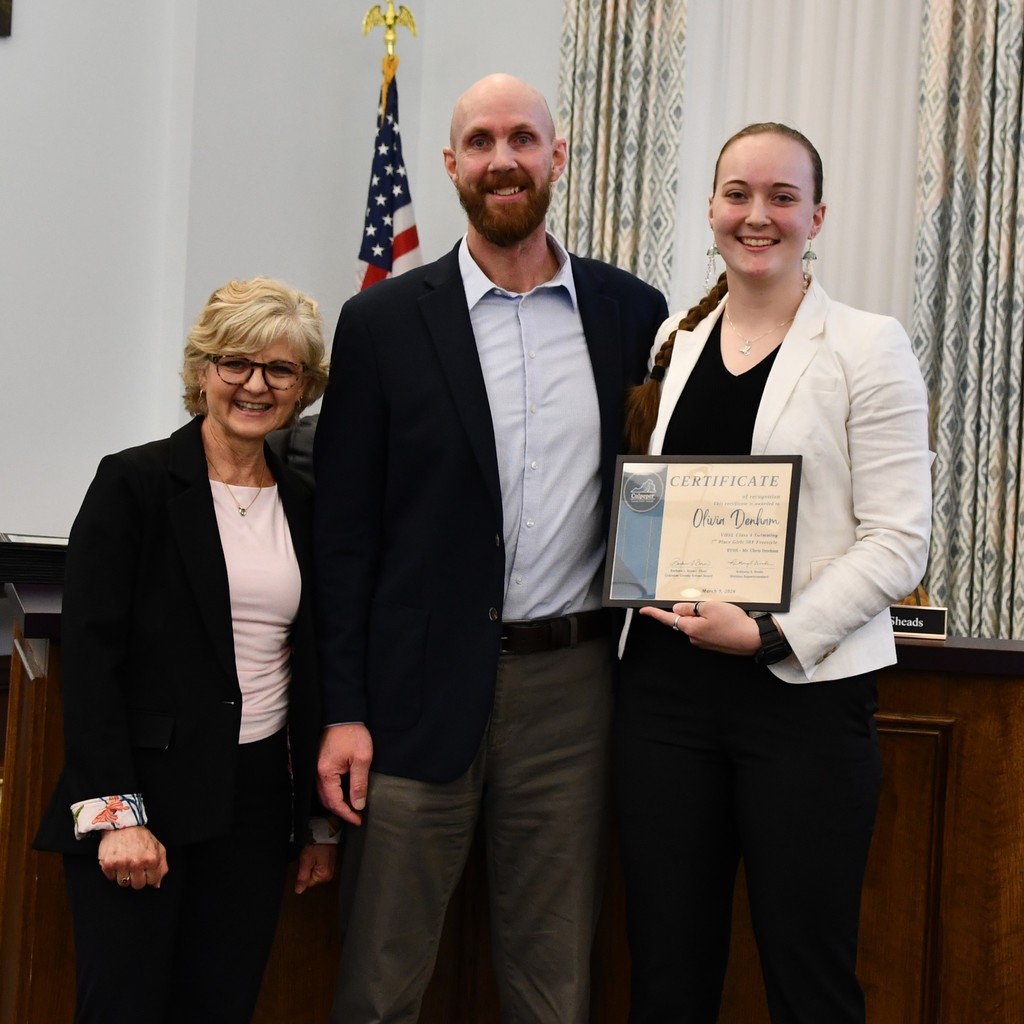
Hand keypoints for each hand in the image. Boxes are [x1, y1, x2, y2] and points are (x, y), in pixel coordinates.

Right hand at [97, 825, 168, 889]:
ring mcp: (122, 864)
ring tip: (126, 863)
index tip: (145, 870)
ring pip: (123, 883)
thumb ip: (162, 866)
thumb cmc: (140, 836)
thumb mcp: (158, 847)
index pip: (152, 881)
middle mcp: (137, 863)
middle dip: (137, 878)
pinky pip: (111, 878)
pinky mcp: (108, 864)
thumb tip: (157, 884)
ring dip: (124, 875)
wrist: (122, 824)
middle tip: (135, 867)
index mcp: (151, 859)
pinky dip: (113, 872)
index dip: (149, 876)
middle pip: (137, 885)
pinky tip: (117, 861)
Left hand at [294, 843, 336, 893]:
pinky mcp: (330, 863)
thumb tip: (298, 890)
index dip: (303, 873)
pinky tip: (316, 855)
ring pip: (315, 872)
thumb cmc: (316, 845)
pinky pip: (319, 867)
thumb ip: (302, 877)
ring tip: (313, 855)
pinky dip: (316, 862)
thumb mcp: (306, 860)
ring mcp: (331, 868)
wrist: (324, 833)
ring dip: (312, 865)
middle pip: (312, 878)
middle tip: (309, 858)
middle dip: (308, 869)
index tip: (305, 862)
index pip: (308, 883)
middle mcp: (330, 874)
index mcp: (324, 875)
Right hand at [317, 723, 372, 825]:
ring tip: (352, 806)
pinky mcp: (319, 762)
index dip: (346, 814)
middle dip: (340, 810)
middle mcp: (316, 772)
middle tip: (355, 816)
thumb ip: (359, 783)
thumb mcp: (362, 758)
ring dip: (337, 801)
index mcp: (325, 772)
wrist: (342, 713)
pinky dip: (333, 791)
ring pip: (323, 792)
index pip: (334, 801)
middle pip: (326, 800)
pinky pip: (324, 783)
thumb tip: (358, 805)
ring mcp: (316, 767)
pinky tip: (344, 792)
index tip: (358, 820)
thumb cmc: (352, 733)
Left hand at [639, 600, 761, 656]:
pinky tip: (724, 618)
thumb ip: (690, 607)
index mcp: (690, 628)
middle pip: (684, 619)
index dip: (655, 613)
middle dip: (691, 609)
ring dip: (703, 615)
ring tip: (721, 610)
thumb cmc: (733, 623)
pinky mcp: (714, 643)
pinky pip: (707, 628)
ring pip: (697, 623)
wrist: (753, 639)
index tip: (644, 610)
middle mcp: (694, 638)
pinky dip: (711, 621)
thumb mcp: (710, 607)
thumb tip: (678, 608)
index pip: (668, 618)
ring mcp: (704, 642)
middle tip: (706, 602)